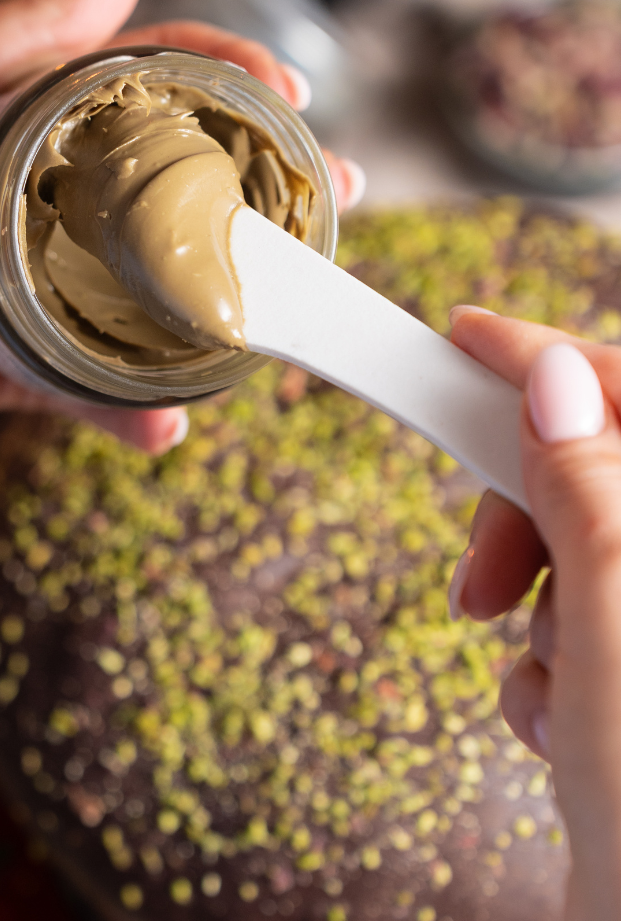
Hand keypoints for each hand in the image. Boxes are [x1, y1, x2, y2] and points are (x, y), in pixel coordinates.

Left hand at [0, 0, 363, 457]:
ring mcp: (56, 295)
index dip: (237, 88)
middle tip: (336, 197)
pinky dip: (136, 414)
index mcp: (52, 135)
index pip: (168, 99)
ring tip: (296, 314)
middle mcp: (69, 213)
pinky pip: (96, 394)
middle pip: (193, 202)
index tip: (291, 90)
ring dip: (238, 313)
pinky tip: (172, 419)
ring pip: (165, 304)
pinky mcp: (25, 369)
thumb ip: (36, 25)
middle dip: (275, 200)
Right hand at [449, 307, 620, 919]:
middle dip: (525, 520)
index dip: (545, 357)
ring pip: (578, 554)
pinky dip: (547, 667)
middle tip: (476, 580)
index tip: (462, 336)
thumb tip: (557, 381)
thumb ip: (592, 491)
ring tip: (551, 693)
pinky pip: (578, 623)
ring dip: (535, 615)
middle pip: (601, 473)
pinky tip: (564, 728)